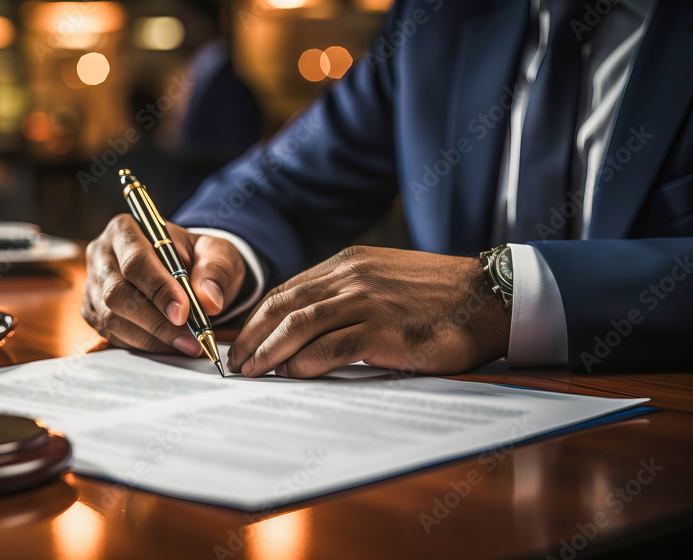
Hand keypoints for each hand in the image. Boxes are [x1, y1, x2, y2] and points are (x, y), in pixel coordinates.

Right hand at [83, 214, 246, 355]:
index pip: (135, 261)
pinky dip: (144, 344)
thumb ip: (215, 271)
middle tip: (190, 337)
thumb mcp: (216, 253)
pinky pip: (113, 335)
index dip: (158, 289)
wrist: (186, 269)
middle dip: (156, 321)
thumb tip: (209, 301)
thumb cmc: (197, 257)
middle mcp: (102, 255)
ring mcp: (94, 285)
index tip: (184, 312)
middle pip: (117, 293)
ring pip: (112, 319)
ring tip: (186, 344)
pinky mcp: (93, 311)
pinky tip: (169, 344)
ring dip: (152, 338)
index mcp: (125, 230)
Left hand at [228, 246, 510, 377]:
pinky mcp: (383, 329)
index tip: (244, 341)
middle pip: (285, 306)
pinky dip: (305, 361)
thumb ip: (348, 295)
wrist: (490, 298)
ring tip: (253, 372)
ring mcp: (367, 301)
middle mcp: (352, 277)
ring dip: (270, 350)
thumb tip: (308, 326)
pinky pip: (332, 346)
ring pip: (300, 324)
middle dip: (254, 336)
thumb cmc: (438, 298)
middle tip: (237, 362)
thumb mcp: (385, 281)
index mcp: (349, 264)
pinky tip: (292, 374)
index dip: (260, 318)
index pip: (289, 291)